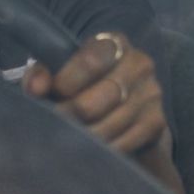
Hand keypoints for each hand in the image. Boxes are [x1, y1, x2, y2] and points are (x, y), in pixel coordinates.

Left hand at [24, 31, 183, 193]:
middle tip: (54, 124)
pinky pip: (126, 141)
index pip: (92, 60)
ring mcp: (152, 93)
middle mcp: (139, 64)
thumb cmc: (82, 84)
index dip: (66, 81)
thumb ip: (42, 74)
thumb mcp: (60, 72)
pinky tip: (89, 150)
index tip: (47, 95)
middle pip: (105, 94)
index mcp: (114, 43)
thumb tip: (36, 88)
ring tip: (66, 140)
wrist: (121, 104)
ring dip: (86, 136)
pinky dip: (103, 150)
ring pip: (113, 122)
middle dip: (74, 113)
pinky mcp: (157, 121)